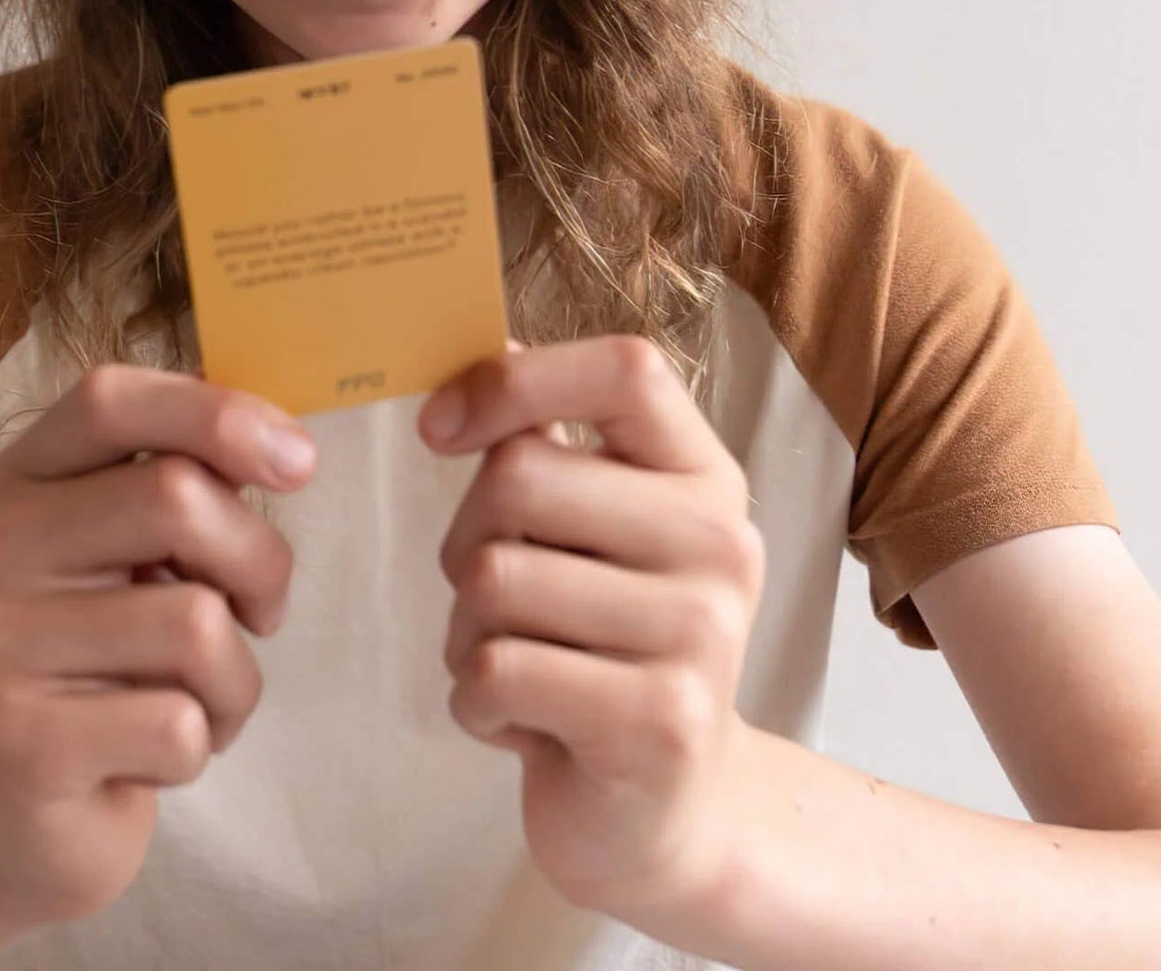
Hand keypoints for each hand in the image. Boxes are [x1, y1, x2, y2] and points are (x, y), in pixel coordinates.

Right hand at [0, 364, 317, 932]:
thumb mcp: (132, 554)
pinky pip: (178, 725)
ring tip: (194, 700)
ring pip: (194, 621)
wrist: (17, 819)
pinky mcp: (18, 748)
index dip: (218, 413)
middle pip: (175, 497)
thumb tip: (284, 448)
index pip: (110, 399)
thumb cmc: (107, 662)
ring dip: (235, 675)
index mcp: (17, 481)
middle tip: (259, 612)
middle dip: (259, 560)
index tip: (300, 461)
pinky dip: (201, 747)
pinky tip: (151, 758)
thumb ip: (185, 485)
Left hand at [417, 333, 765, 931]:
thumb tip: (483, 350)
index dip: (516, 380)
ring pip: (491, 579)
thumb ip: (550, 443)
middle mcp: (720, 543)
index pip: (626, 368)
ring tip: (519, 663)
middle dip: (464, 538)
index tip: (440, 427)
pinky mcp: (659, 723)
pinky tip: (526, 722)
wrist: (667, 812)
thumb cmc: (605, 646)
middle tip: (496, 597)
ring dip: (465, 632)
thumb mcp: (598, 532)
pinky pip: (495, 671)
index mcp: (704, 476)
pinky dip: (476, 702)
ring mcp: (700, 636)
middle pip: (519, 475)